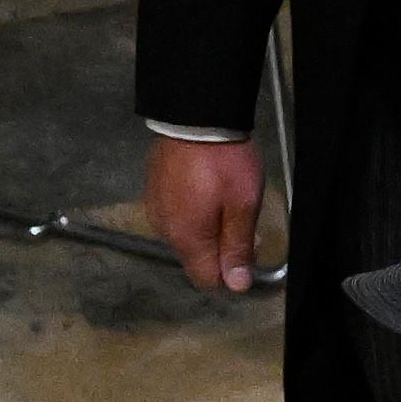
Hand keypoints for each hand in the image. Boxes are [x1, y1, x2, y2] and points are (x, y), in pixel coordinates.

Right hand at [143, 135, 264, 292]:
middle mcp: (165, 231)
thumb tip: (237, 286)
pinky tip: (202, 186)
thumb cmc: (224, 161)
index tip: (248, 248)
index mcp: (187, 239)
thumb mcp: (242, 204)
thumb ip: (238, 247)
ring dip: (205, 226)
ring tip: (222, 197)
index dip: (230, 272)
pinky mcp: (152, 190)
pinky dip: (190, 209)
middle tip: (241, 216)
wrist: (194, 115)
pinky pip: (174, 213)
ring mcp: (154, 209)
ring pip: (185, 235)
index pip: (206, 280)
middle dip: (220, 246)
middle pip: (196, 257)